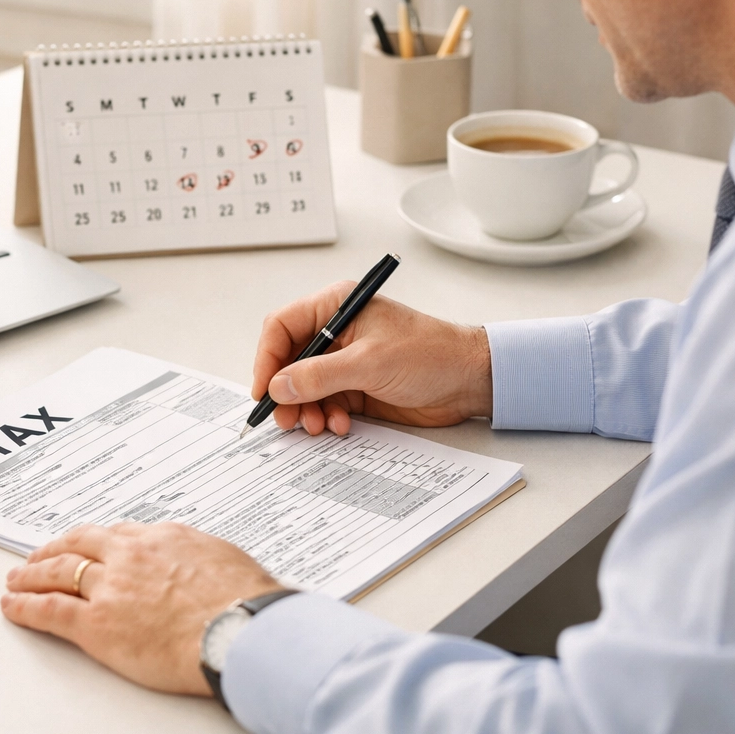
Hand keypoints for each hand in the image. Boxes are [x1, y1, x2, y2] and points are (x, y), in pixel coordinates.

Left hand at [1, 522, 282, 695]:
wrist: (239, 629)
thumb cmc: (247, 604)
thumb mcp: (229, 563)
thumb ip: (206, 562)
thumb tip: (211, 571)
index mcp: (163, 538)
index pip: (118, 535)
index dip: (96, 541)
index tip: (88, 545)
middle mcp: (130, 555)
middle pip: (79, 545)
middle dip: (54, 550)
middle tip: (38, 557)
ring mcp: (109, 587)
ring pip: (57, 572)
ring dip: (31, 575)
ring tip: (17, 580)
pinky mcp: (95, 623)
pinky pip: (50, 610)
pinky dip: (25, 607)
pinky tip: (13, 607)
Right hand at [253, 284, 492, 435]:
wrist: (469, 380)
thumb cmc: (431, 354)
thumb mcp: (370, 363)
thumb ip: (321, 375)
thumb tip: (280, 386)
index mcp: (337, 308)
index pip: (282, 327)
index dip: (267, 359)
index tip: (265, 391)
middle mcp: (336, 333)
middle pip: (289, 361)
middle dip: (287, 393)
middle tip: (287, 419)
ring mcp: (345, 362)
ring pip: (304, 388)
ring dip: (307, 410)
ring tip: (318, 425)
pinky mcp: (356, 387)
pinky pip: (325, 404)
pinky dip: (326, 417)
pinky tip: (340, 425)